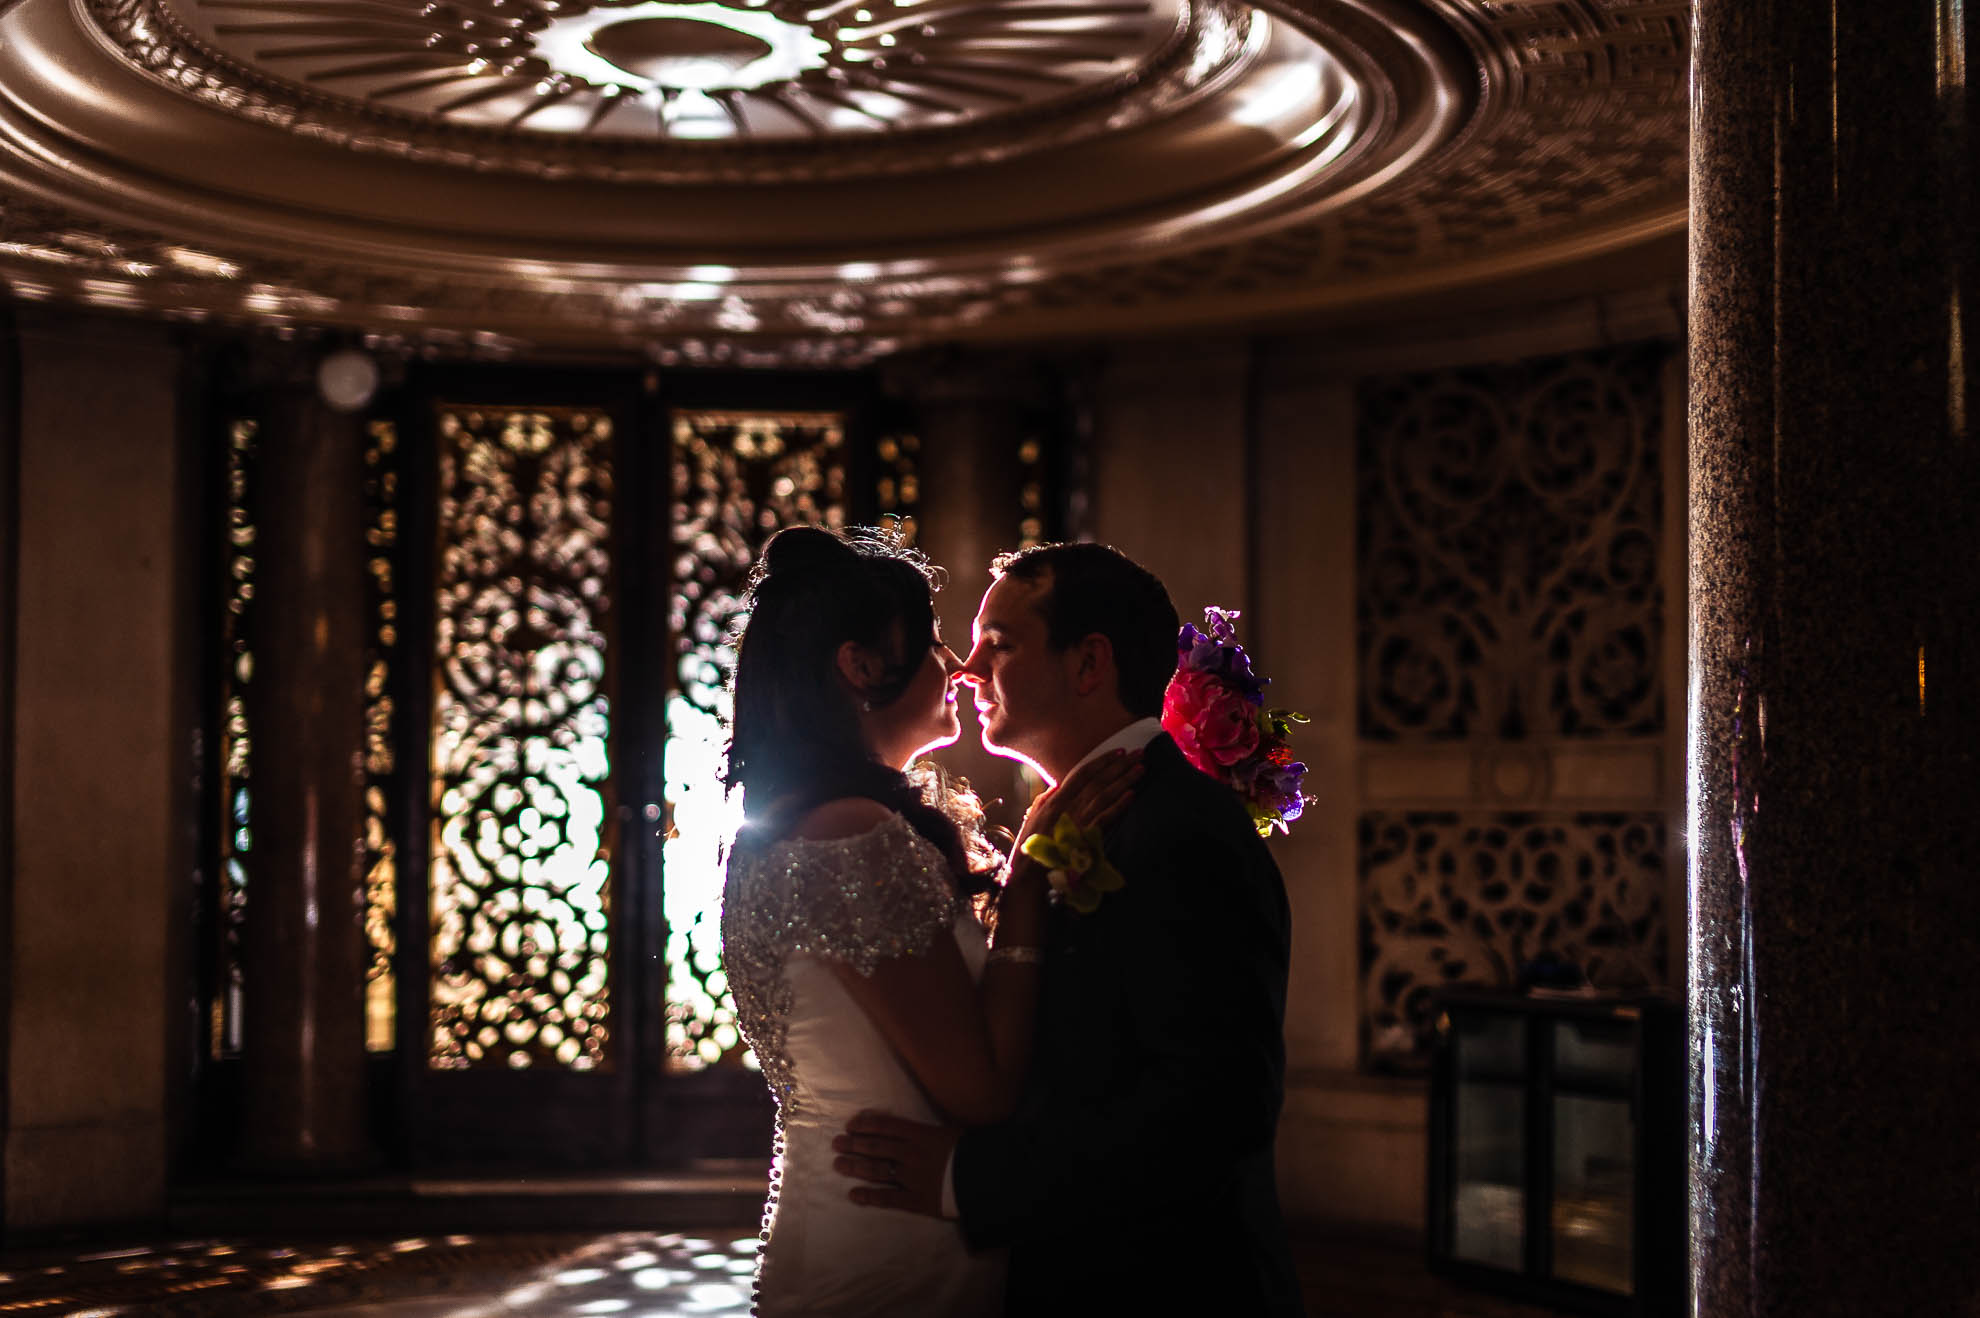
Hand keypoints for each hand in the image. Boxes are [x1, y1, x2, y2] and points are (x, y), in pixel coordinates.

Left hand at [832, 1110, 959, 1217]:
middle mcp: (911, 1154)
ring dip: (855, 1167)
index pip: (886, 1126)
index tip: (850, 1125)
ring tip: (838, 1164)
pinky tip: (854, 1195)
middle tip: (837, 1143)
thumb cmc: (970, 1152)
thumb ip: (926, 1132)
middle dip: (854, 1144)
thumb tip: (907, 1128)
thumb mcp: (949, 1132)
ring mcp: (911, 1178)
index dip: (866, 1125)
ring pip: (877, 1171)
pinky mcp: (916, 1200)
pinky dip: (869, 1197)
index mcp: (920, 1135)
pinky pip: (888, 1199)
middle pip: (876, 1147)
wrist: (985, 1179)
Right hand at [1014, 748, 1142, 859]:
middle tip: (1139, 753)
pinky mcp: (1085, 838)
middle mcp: (1067, 807)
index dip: (1101, 761)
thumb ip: (1045, 800)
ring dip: (1124, 781)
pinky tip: (1132, 795)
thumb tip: (1057, 785)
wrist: (1028, 876)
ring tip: (1141, 769)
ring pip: (1104, 795)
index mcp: (1055, 800)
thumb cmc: (1031, 848)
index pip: (1081, 773)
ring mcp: (1077, 822)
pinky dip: (1118, 805)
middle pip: (1098, 781)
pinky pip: (1105, 818)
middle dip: (1119, 766)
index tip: (1119, 751)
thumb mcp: (1034, 818)